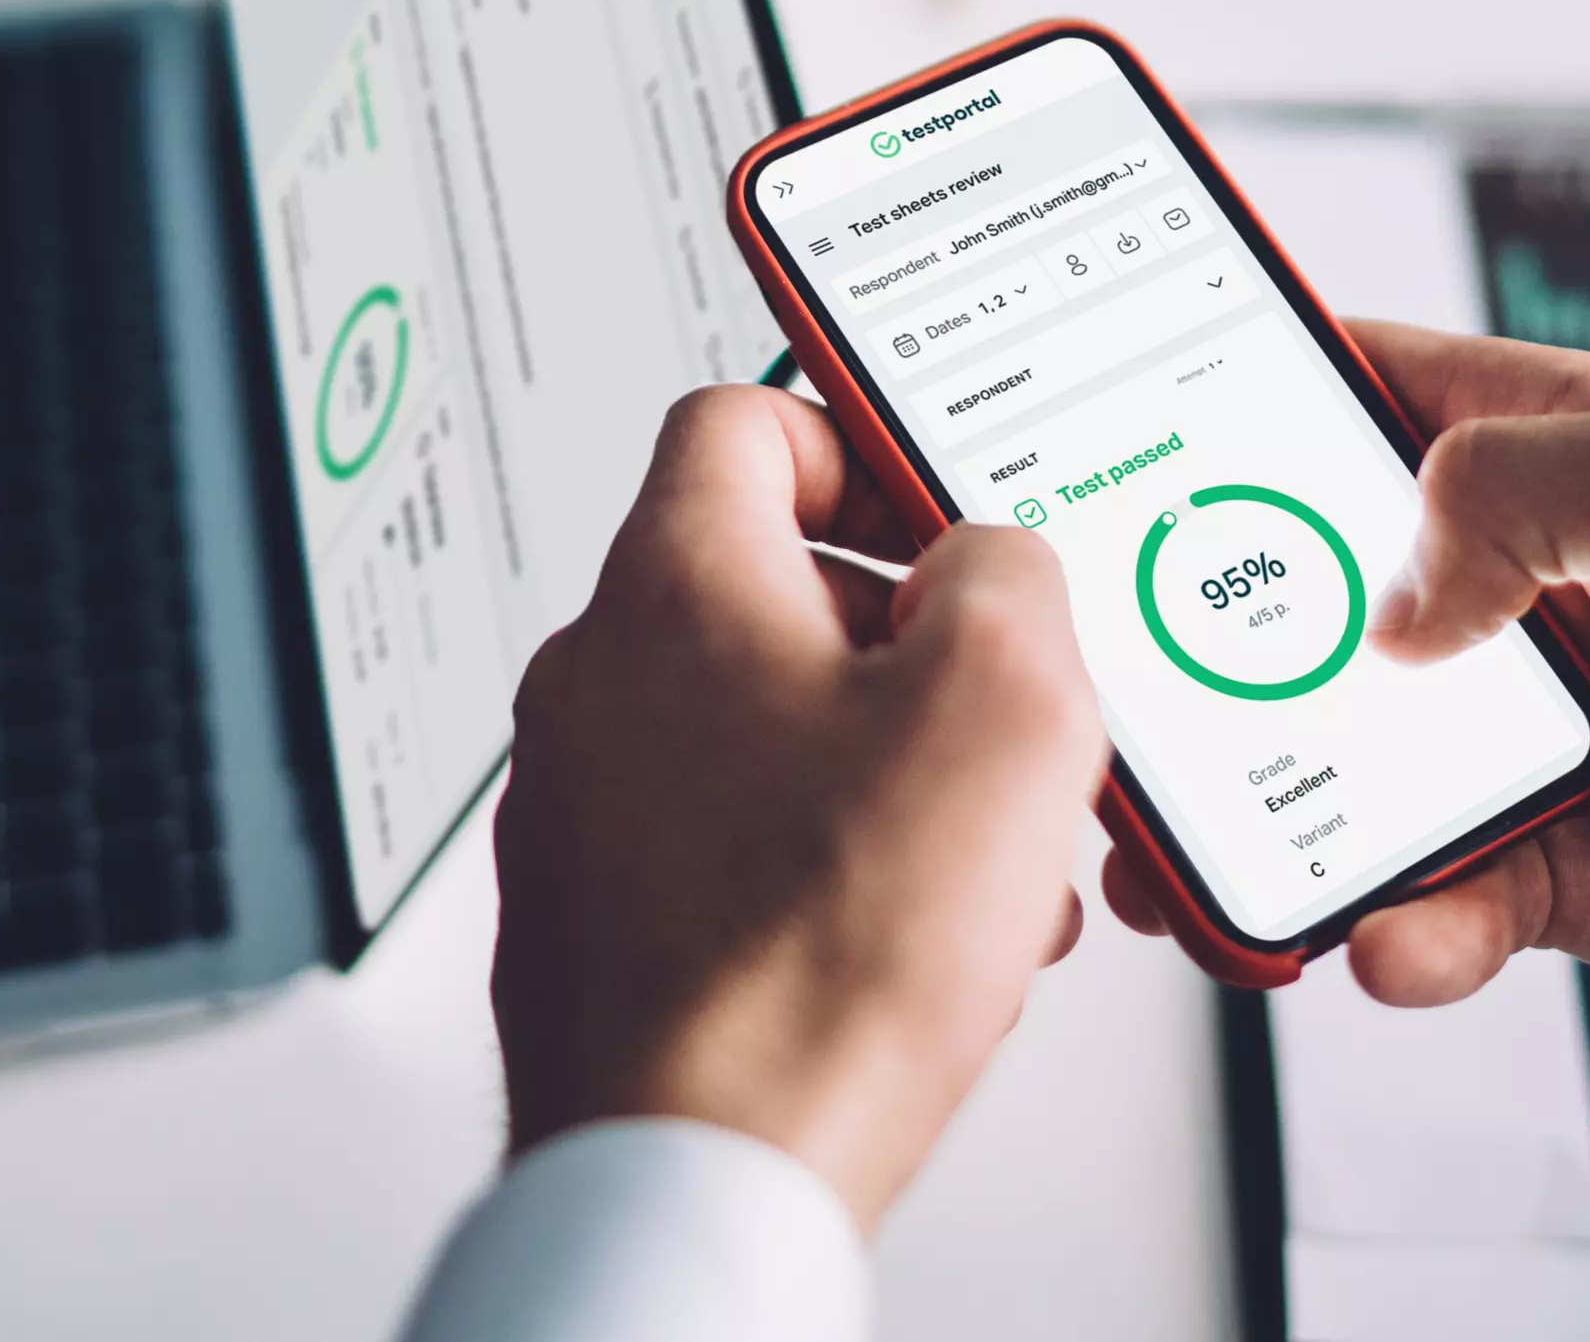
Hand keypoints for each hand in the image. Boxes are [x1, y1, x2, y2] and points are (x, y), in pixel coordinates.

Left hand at [493, 386, 1111, 1226]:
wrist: (699, 1167)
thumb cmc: (816, 957)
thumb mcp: (1003, 704)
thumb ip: (1009, 577)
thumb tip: (991, 562)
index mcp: (674, 583)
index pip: (743, 422)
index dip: (859, 449)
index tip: (935, 509)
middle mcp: (596, 680)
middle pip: (768, 593)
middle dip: (904, 651)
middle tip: (989, 713)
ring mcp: (580, 807)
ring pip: (757, 733)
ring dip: (877, 773)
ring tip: (970, 859)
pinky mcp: (592, 922)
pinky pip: (721, 848)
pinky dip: (818, 869)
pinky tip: (902, 944)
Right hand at [1101, 324, 1589, 1058]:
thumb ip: (1520, 481)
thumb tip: (1393, 599)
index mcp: (1545, 449)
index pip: (1339, 389)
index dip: (1215, 401)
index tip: (1098, 447)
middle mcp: (1517, 583)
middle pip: (1296, 600)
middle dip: (1195, 658)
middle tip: (1114, 710)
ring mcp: (1529, 731)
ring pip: (1334, 768)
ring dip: (1264, 822)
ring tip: (1204, 878)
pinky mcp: (1555, 867)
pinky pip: (1429, 898)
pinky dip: (1398, 929)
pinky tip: (1397, 942)